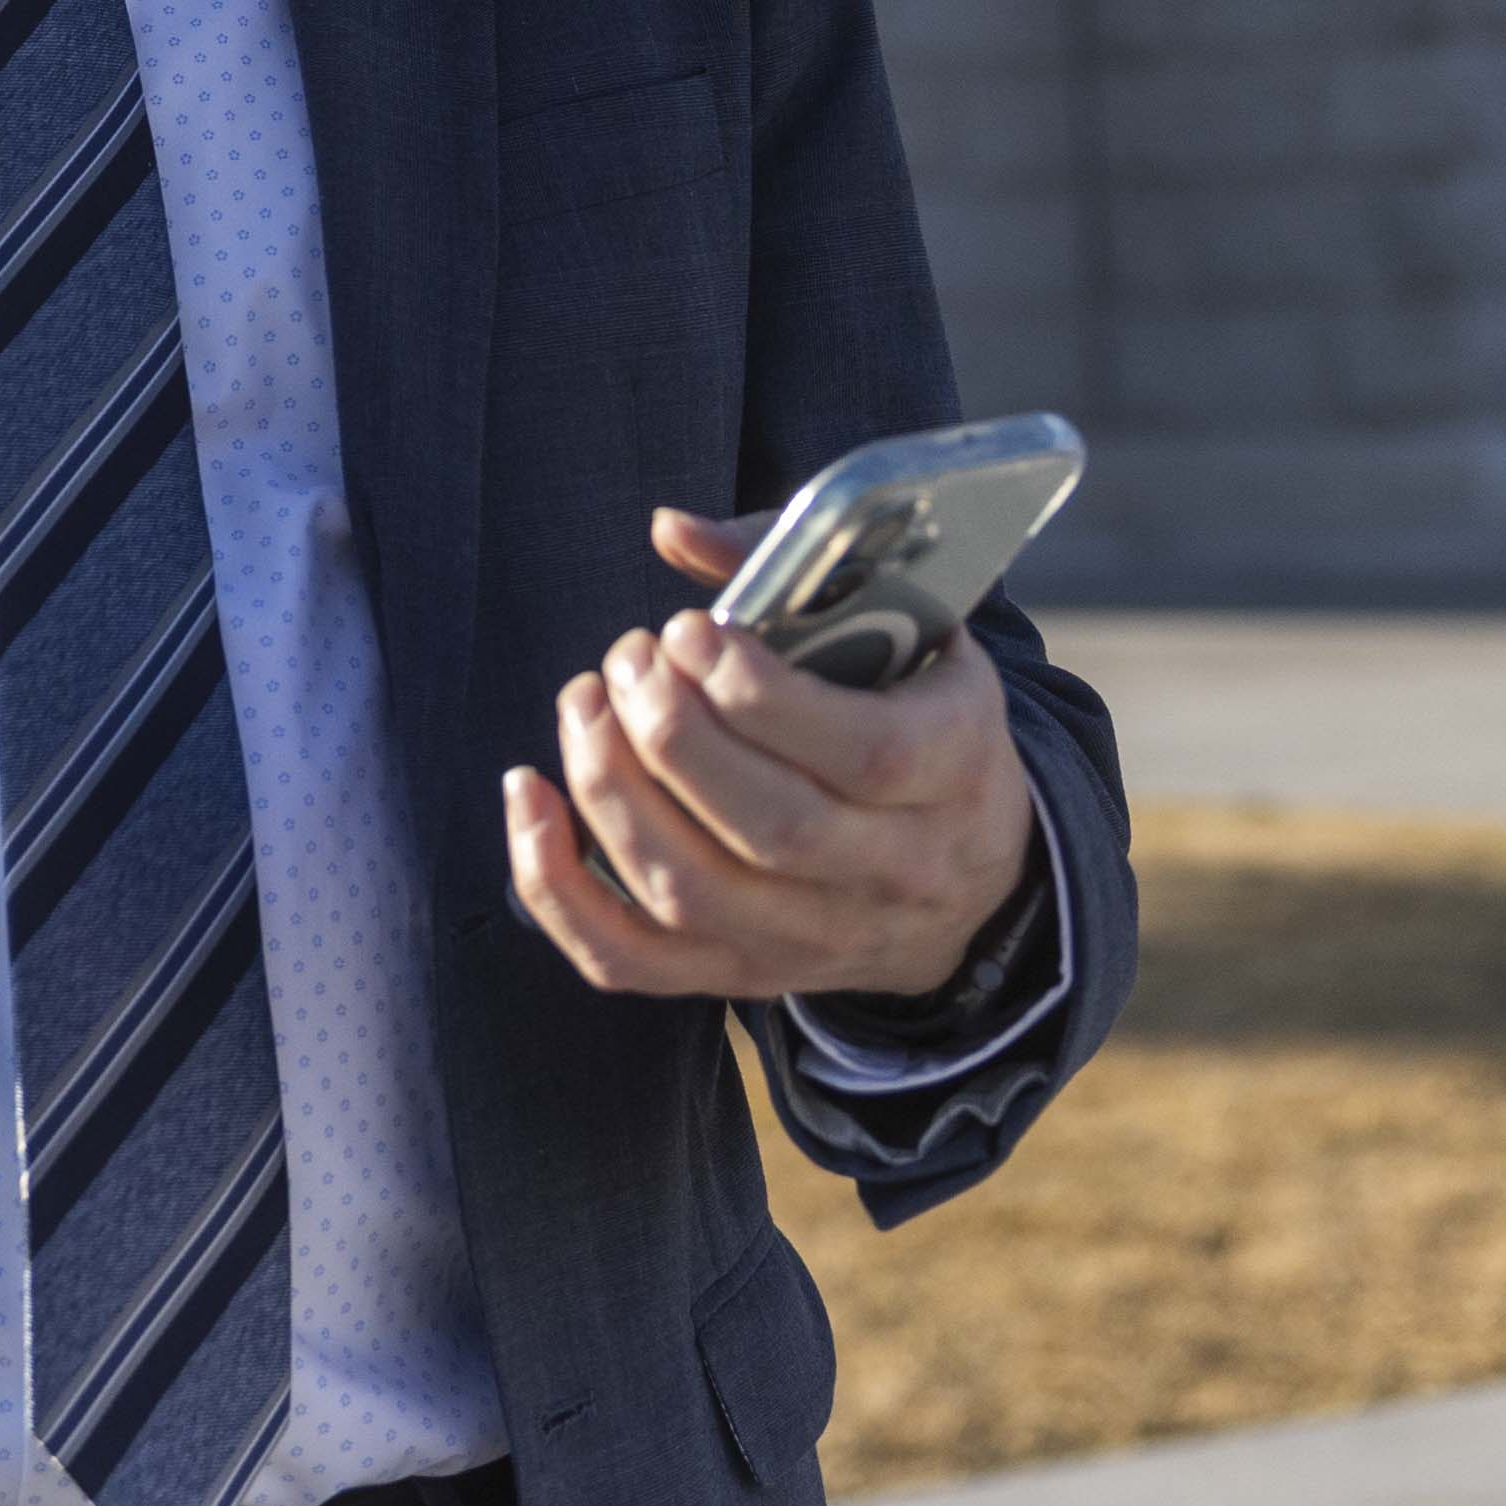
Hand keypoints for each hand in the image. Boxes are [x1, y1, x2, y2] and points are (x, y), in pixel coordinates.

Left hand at [499, 504, 1034, 1002]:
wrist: (977, 868)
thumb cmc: (912, 706)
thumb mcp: (905, 623)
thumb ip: (790, 567)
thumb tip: (671, 531)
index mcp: (951, 768)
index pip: (864, 754)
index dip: (758, 694)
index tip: (684, 630)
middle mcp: (893, 869)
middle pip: (770, 829)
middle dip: (669, 734)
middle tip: (626, 659)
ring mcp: (816, 937)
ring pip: (692, 894)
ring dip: (610, 792)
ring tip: (584, 704)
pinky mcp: (743, 974)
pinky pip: (630, 961)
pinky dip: (557, 888)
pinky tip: (528, 797)